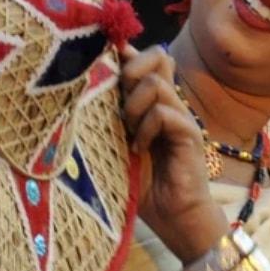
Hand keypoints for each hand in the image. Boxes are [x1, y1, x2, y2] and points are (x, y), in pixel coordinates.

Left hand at [119, 45, 223, 258]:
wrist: (173, 218)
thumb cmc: (143, 186)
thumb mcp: (116, 147)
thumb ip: (107, 119)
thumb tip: (79, 93)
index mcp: (151, 103)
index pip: (144, 60)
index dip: (125, 52)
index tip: (104, 56)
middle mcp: (169, 104)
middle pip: (157, 57)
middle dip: (130, 70)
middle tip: (117, 102)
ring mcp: (181, 117)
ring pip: (156, 84)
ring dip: (133, 106)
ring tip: (127, 132)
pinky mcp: (190, 134)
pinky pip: (165, 113)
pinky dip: (146, 128)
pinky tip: (139, 149)